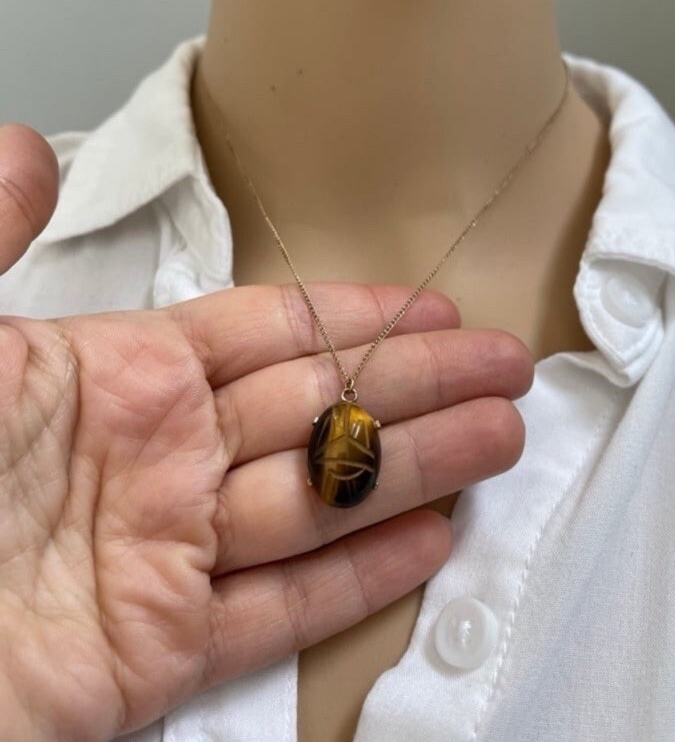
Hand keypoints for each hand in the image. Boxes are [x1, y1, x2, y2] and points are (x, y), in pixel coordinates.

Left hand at [0, 124, 532, 741]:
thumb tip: (26, 149)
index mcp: (114, 377)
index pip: (266, 336)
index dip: (353, 321)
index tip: (428, 309)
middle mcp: (154, 458)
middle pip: (316, 412)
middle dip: (417, 387)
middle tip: (501, 368)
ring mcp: (163, 554)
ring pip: (318, 504)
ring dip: (415, 471)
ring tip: (496, 440)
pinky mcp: (157, 651)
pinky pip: (278, 608)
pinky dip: (356, 578)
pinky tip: (424, 539)